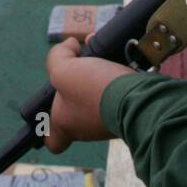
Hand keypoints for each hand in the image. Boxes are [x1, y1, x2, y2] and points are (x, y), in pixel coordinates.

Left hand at [42, 37, 132, 153]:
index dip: (47, 127)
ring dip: (96, 72)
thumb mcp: (63, 70)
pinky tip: (114, 53)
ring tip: (99, 52)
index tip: (51, 108)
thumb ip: (57, 57)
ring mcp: (107, 118)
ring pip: (96, 94)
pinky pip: (116, 89)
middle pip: (74, 106)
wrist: (140, 97)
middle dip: (75, 82)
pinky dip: (115, 70)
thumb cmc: (95, 91)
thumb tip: (69, 46)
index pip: (52, 140)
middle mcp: (86, 125)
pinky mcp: (128, 108)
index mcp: (66, 124)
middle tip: (79, 64)